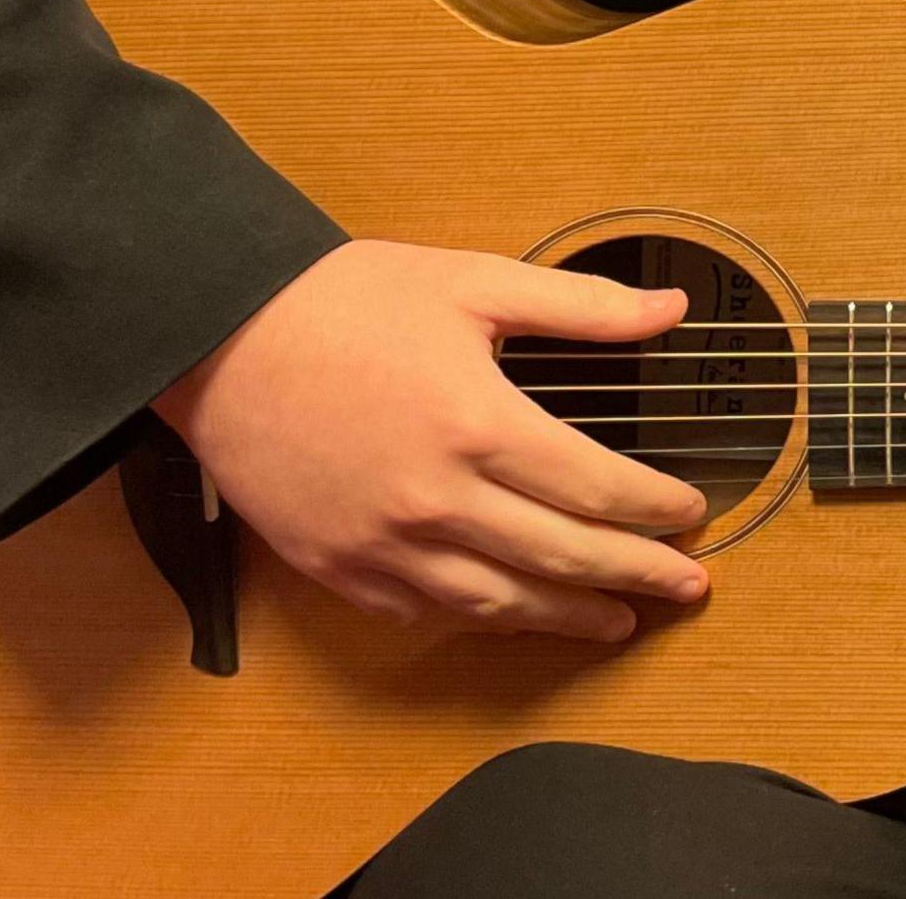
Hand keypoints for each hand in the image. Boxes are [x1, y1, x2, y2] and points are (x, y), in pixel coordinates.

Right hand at [151, 239, 715, 640]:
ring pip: (500, 604)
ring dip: (570, 618)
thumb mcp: (472, 282)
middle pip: (565, 558)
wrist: (214, 339)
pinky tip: (514, 614)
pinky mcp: (337, 568)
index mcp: (480, 425)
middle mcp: (438, 500)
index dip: (658, 509)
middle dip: (640, 575)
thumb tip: (670, 309)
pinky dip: (481, 620)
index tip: (692, 513)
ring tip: (617, 622)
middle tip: (688, 585)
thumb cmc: (340, 303)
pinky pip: (425, 614)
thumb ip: (581, 306)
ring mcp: (383, 545)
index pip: (599, 490)